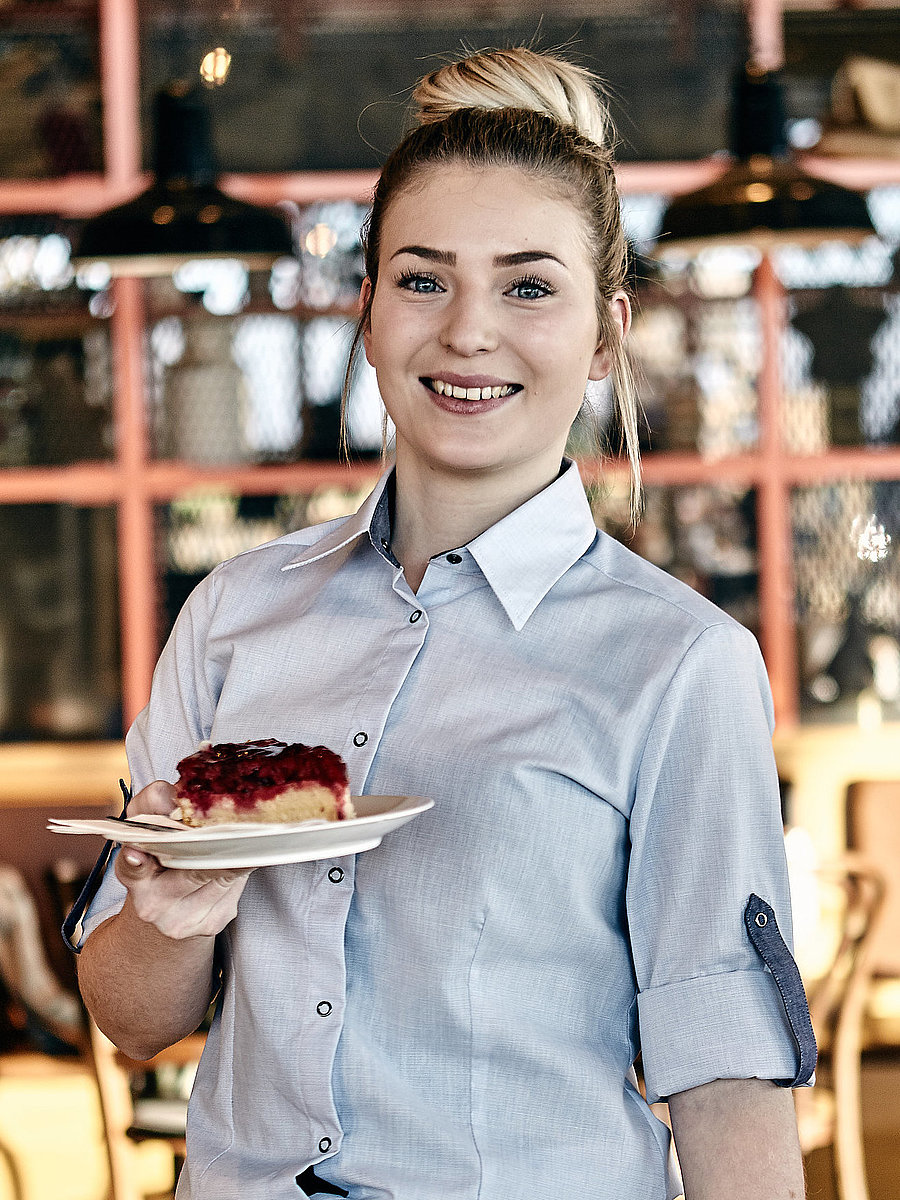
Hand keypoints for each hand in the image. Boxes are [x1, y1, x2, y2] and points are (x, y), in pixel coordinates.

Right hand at [114, 780, 252, 939]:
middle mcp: (154, 905)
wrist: (167, 906)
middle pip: (193, 872)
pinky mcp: (213, 923)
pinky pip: (236, 889)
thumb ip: (154, 802)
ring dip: (236, 855)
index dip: (135, 861)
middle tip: (235, 829)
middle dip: (215, 849)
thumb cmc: (160, 854)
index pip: (131, 869)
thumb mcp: (149, 821)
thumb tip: (173, 801)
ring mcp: (184, 920)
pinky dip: (242, 869)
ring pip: (222, 877)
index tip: (137, 854)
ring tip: (245, 836)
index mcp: (134, 877)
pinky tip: (240, 858)